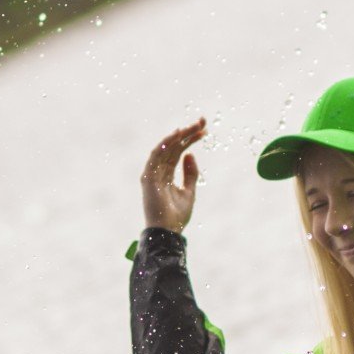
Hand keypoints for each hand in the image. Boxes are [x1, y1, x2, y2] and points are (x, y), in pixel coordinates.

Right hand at [141, 118, 204, 233]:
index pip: (177, 152)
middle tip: (202, 122)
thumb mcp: (189, 191)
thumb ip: (190, 173)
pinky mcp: (148, 177)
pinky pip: (156, 155)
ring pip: (165, 148)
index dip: (190, 140)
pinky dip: (165, 144)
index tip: (204, 131)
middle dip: (187, 133)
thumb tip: (190, 154)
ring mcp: (152, 174)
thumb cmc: (177, 216)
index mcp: (166, 176)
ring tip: (194, 126)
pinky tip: (177, 135)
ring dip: (179, 135)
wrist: (168, 232)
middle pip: (172, 147)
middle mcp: (157, 172)